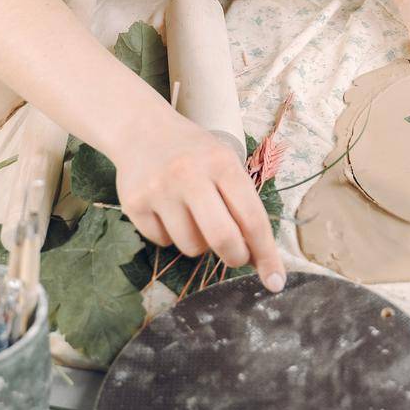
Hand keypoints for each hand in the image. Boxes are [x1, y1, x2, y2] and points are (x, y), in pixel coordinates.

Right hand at [110, 103, 284, 291]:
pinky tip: (167, 211)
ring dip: (199, 243)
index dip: (266, 254)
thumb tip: (259, 257)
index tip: (275, 281)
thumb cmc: (193, 152)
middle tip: (236, 256)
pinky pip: (162, 242)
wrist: (141, 129)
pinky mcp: (134, 203)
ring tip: (193, 216)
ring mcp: (159, 190)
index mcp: (221, 163)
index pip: (251, 218)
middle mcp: (189, 175)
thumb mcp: (224, 162)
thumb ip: (242, 204)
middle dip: (235, 257)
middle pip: (222, 239)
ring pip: (191, 247)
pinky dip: (170, 235)